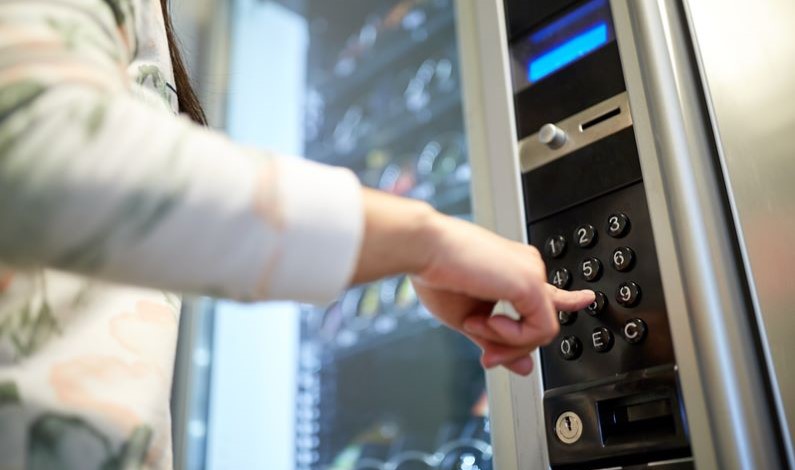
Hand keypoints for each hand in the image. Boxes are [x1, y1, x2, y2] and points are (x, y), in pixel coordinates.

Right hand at [352, 189, 593, 375]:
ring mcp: (532, 274)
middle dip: (511, 348)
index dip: (569, 299)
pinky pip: (540, 331)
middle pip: (539, 324)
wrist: (423, 249)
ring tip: (476, 325)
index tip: (585, 298)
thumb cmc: (435, 274)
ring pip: (541, 331)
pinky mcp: (531, 284)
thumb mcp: (469, 318)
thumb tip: (525, 368)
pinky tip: (489, 320)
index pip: (548, 293)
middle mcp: (527, 269)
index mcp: (513, 271)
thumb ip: (499, 341)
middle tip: (486, 356)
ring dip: (506, 342)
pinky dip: (513, 337)